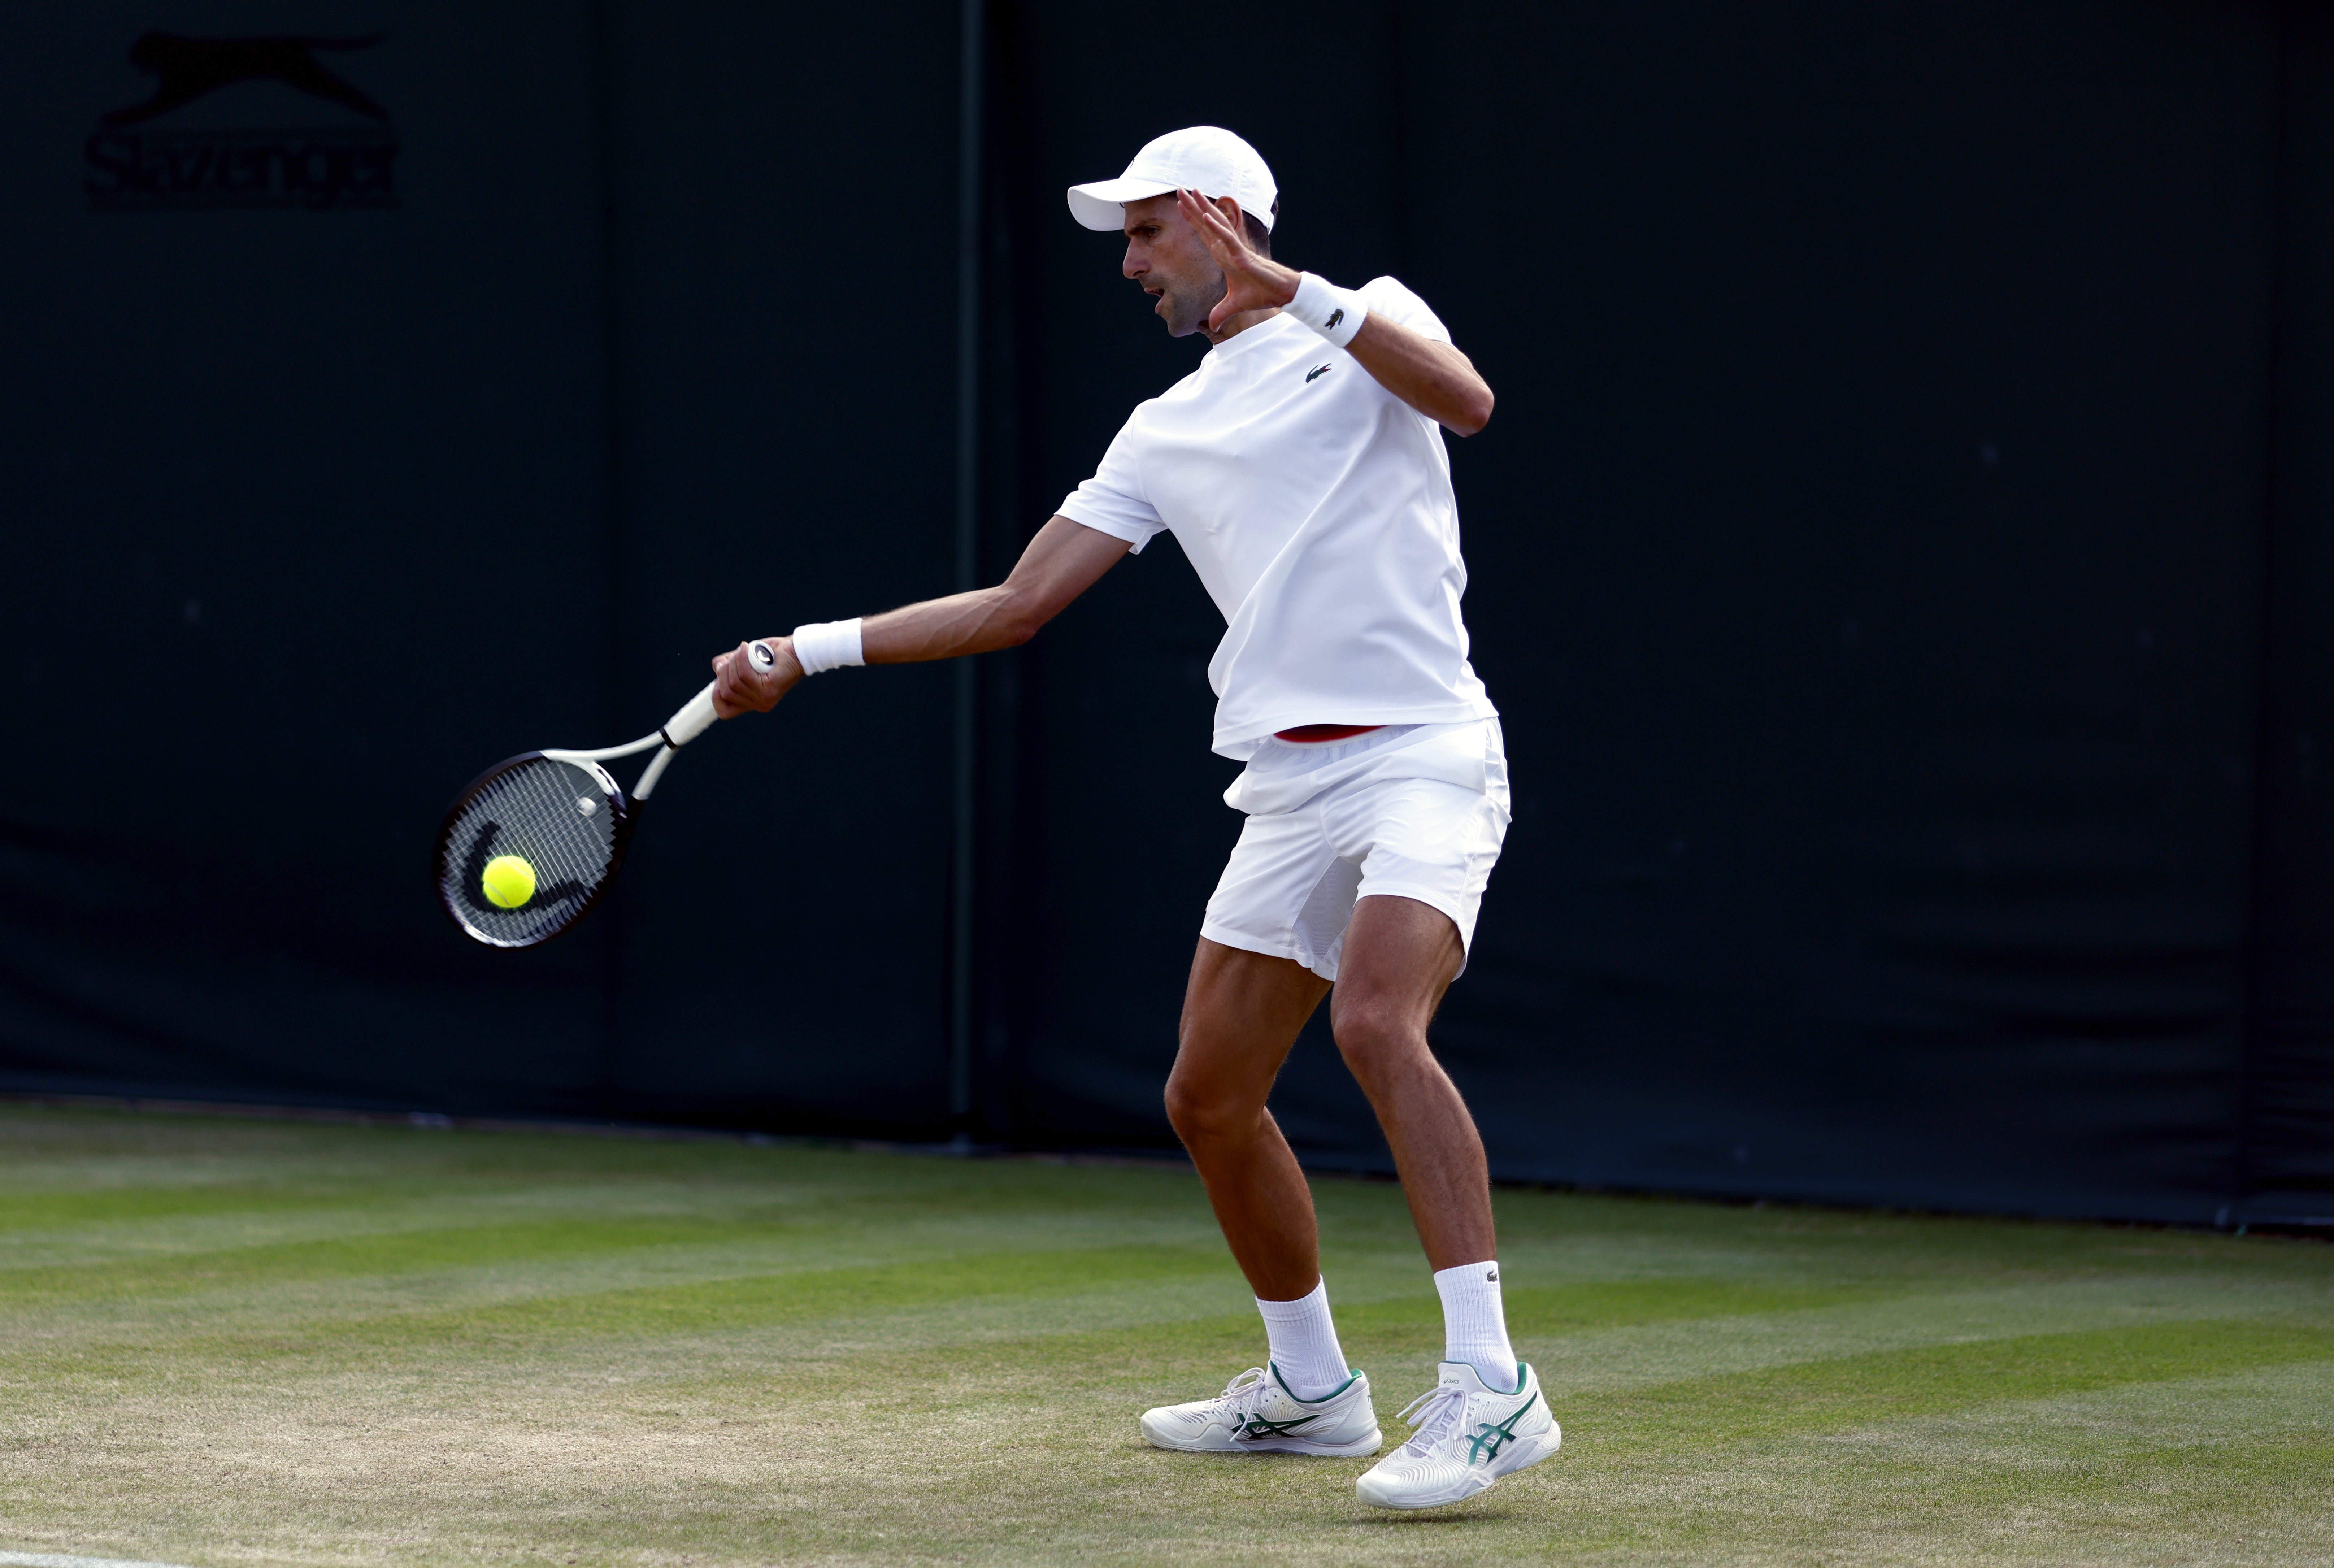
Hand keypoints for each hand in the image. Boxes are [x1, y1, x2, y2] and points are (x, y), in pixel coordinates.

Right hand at [711, 637, 801, 717]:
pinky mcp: (769, 689)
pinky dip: (741, 658)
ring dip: (734, 662)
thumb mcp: (744, 661)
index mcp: (751, 701)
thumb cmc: (772, 655)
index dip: (715, 697)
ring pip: (734, 682)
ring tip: (743, 649)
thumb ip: (729, 666)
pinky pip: (745, 675)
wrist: (797, 651)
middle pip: (726, 692)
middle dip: (724, 671)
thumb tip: (718, 668)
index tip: (718, 679)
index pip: (725, 712)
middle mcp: (758, 704)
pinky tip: (746, 648)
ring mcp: (763, 699)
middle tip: (734, 656)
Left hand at [1176, 188, 1300, 334]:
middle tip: (1179, 189)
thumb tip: (1211, 326)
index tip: (1180, 206)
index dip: (1192, 220)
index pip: (1204, 234)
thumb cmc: (1261, 293)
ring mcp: (1234, 249)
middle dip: (1192, 207)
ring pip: (1216, 224)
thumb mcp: (1234, 305)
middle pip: (1206, 223)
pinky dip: (1216, 228)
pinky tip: (1205, 216)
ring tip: (1192, 192)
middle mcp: (1227, 248)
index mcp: (1223, 255)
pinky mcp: (1242, 255)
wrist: (1280, 294)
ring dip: (1203, 208)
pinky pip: (1227, 239)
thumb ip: (1221, 313)